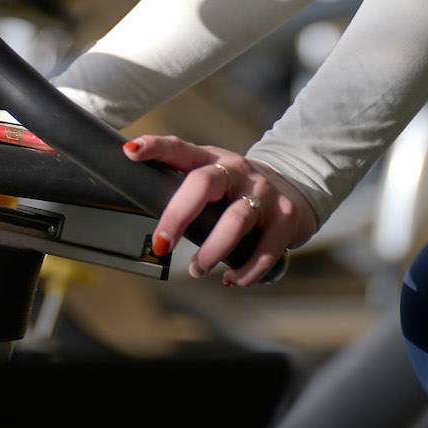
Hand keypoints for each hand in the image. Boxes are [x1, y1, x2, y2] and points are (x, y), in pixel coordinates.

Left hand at [122, 135, 316, 286]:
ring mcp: (264, 193)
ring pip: (236, 220)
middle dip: (177, 216)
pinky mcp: (286, 218)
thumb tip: (144, 220)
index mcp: (212, 160)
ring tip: (198, 269)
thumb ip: (184, 191)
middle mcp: (238, 171)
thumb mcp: (214, 180)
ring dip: (212, 251)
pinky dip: (246, 271)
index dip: (155, 148)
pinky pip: (264, 250)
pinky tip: (232, 279)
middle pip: (204, 184)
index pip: (180, 149)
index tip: (131, 152)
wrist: (296, 190)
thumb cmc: (240, 191)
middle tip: (161, 245)